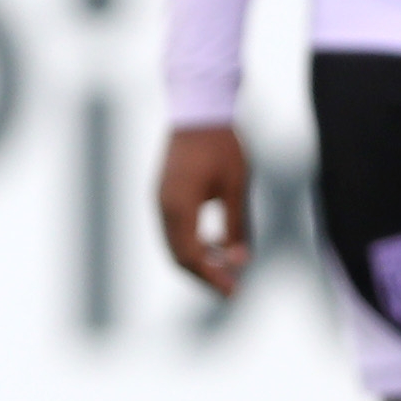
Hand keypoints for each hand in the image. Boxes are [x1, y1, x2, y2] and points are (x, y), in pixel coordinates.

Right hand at [157, 123, 252, 297]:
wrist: (199, 109)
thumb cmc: (221, 145)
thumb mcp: (236, 187)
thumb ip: (237, 225)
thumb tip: (240, 260)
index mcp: (180, 207)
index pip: (193, 258)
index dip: (214, 278)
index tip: (235, 291)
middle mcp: (163, 207)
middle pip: (178, 256)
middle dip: (205, 276)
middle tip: (231, 287)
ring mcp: (160, 200)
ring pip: (174, 244)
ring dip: (197, 260)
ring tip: (225, 266)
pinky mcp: (164, 193)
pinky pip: (173, 229)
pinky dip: (191, 243)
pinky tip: (214, 243)